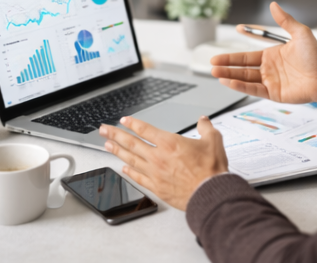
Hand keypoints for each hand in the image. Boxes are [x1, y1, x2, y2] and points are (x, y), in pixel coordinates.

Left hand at [100, 115, 227, 211]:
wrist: (212, 195)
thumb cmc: (211, 171)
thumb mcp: (213, 142)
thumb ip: (206, 128)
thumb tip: (203, 120)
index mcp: (169, 143)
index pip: (144, 129)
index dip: (132, 123)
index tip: (123, 120)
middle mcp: (158, 157)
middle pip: (131, 143)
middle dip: (115, 134)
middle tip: (103, 130)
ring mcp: (155, 173)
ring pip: (131, 160)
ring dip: (117, 151)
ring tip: (107, 145)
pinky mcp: (157, 188)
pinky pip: (139, 178)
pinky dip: (129, 172)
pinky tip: (123, 169)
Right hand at [209, 1, 316, 106]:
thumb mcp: (300, 33)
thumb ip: (285, 20)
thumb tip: (273, 4)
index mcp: (271, 56)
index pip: (247, 54)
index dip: (234, 52)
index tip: (221, 49)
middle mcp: (268, 69)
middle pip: (241, 67)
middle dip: (226, 65)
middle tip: (212, 63)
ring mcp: (270, 82)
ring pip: (244, 78)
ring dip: (229, 75)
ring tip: (215, 72)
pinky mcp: (274, 93)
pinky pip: (254, 89)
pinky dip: (240, 86)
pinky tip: (229, 82)